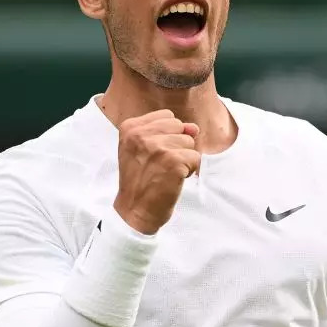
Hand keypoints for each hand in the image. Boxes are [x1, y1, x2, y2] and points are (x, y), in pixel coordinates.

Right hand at [113, 109, 200, 234]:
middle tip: (161, 164)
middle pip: (179, 127)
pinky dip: (189, 171)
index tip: (154, 154)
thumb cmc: (139, 180)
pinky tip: (174, 179)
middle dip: (177, 145)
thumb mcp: (142, 150)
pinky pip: (196, 158)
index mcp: (130, 127)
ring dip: (183, 159)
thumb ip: (167, 132)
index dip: (168, 135)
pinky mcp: (173, 162)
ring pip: (189, 142)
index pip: (166, 116)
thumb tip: (194, 127)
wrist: (134, 210)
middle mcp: (142, 134)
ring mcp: (158, 147)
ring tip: (166, 172)